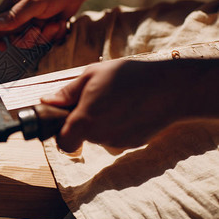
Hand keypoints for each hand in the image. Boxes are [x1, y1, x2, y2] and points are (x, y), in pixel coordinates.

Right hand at [0, 0, 84, 47]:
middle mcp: (20, 15)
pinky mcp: (45, 28)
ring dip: (46, 35)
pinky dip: (55, 34)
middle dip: (30, 38)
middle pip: (15, 39)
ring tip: (55, 22)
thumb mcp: (34, 2)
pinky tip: (60, 22)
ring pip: (32, 42)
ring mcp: (33, 22)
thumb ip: (16, 15)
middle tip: (39, 28)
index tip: (2, 46)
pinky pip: (46, 41)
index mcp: (11, 6)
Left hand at [41, 60, 189, 151]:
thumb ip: (67, 93)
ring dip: (102, 121)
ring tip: (116, 99)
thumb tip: (47, 101)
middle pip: (82, 136)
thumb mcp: (92, 75)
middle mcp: (100, 137)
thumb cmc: (128, 76)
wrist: (171, 87)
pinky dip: (118, 125)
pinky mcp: (133, 143)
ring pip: (99, 135)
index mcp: (85, 121)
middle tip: (96, 98)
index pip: (63, 143)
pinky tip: (129, 108)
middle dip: (84, 120)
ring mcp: (118, 142)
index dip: (61, 133)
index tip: (65, 119)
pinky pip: (116, 136)